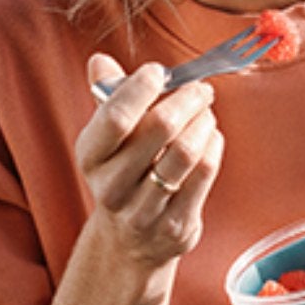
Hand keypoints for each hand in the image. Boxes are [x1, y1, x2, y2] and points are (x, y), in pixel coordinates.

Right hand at [76, 53, 225, 267]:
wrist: (128, 244)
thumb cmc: (122, 174)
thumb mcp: (105, 140)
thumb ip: (106, 97)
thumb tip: (100, 60)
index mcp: (90, 157)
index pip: (116, 116)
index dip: (141, 87)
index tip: (158, 72)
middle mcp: (112, 187)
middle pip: (160, 128)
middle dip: (187, 99)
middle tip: (199, 89)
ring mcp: (144, 210)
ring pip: (187, 151)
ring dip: (204, 122)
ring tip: (206, 113)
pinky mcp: (175, 225)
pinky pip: (205, 173)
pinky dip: (214, 145)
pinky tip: (211, 137)